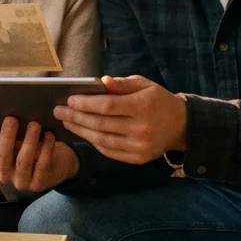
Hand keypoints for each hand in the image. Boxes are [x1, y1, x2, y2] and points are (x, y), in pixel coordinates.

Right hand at [0, 116, 79, 192]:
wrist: (55, 165)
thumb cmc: (31, 145)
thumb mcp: (18, 139)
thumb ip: (11, 129)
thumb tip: (9, 107)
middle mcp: (4, 172)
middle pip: (2, 154)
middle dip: (7, 136)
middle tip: (11, 119)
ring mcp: (20, 181)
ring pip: (23, 160)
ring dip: (29, 141)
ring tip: (34, 124)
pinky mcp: (37, 185)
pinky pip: (42, 165)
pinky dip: (46, 148)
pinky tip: (49, 135)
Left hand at [53, 75, 186, 164]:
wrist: (181, 126)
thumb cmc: (158, 101)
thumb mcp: (145, 85)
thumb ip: (123, 84)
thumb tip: (101, 82)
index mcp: (143, 107)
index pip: (108, 106)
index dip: (86, 103)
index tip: (69, 99)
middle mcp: (141, 129)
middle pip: (101, 124)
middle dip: (76, 116)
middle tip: (58, 110)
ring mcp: (139, 146)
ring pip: (102, 140)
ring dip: (80, 131)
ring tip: (66, 121)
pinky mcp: (137, 159)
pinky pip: (109, 151)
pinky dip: (93, 142)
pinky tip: (82, 132)